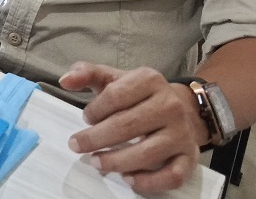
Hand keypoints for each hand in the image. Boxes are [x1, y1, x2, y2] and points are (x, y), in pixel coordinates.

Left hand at [61, 62, 207, 193]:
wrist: (182, 109)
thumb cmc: (139, 95)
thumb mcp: (114, 78)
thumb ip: (87, 73)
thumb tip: (65, 80)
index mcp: (150, 80)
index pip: (115, 96)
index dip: (95, 110)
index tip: (85, 118)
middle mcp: (170, 105)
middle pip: (127, 126)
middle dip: (95, 139)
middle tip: (76, 145)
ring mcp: (181, 133)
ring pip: (147, 153)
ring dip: (116, 162)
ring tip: (96, 161)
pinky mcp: (189, 157)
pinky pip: (172, 176)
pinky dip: (148, 182)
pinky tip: (128, 179)